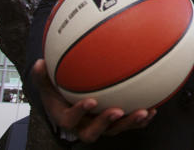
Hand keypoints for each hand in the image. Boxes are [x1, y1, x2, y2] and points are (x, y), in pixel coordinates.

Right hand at [32, 59, 155, 142]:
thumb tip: (39, 62)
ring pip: (115, 129)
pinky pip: (129, 125)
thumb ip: (43, 76)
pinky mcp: (114, 123)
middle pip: (94, 131)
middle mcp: (83, 125)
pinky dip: (142, 120)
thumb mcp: (47, 85)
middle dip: (106, 123)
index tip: (90, 101)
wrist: (69, 104)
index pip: (70, 119)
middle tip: (118, 111)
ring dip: (130, 122)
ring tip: (144, 111)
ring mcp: (100, 126)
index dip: (80, 112)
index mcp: (66, 117)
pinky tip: (154, 109)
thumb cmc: (58, 92)